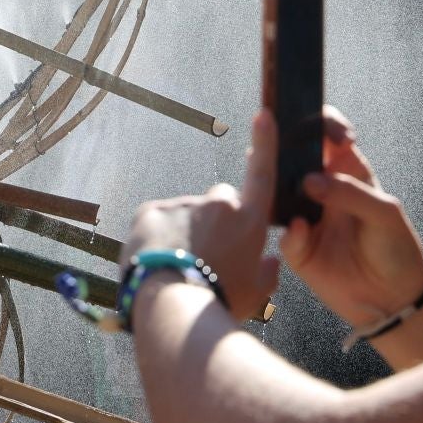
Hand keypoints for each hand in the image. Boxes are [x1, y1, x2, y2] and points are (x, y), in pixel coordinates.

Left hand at [121, 111, 280, 321]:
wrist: (175, 308)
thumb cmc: (221, 303)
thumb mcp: (257, 295)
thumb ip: (267, 272)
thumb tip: (272, 261)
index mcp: (249, 222)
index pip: (261, 174)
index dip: (265, 143)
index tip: (264, 115)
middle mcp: (219, 204)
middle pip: (220, 202)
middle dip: (215, 221)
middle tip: (205, 256)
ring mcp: (183, 204)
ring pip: (185, 215)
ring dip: (182, 233)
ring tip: (176, 270)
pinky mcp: (151, 211)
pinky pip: (156, 220)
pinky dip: (156, 237)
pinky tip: (155, 264)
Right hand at [280, 107, 422, 326]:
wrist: (393, 301)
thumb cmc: (397, 249)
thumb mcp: (385, 214)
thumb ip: (351, 192)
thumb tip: (309, 181)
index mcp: (348, 172)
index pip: (328, 136)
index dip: (322, 124)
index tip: (323, 130)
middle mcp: (322, 190)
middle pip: (294, 158)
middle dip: (282, 148)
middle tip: (274, 143)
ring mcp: (306, 217)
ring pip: (278, 194)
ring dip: (274, 188)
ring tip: (275, 185)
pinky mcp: (297, 248)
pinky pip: (284, 234)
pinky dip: (290, 231)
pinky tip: (300, 231)